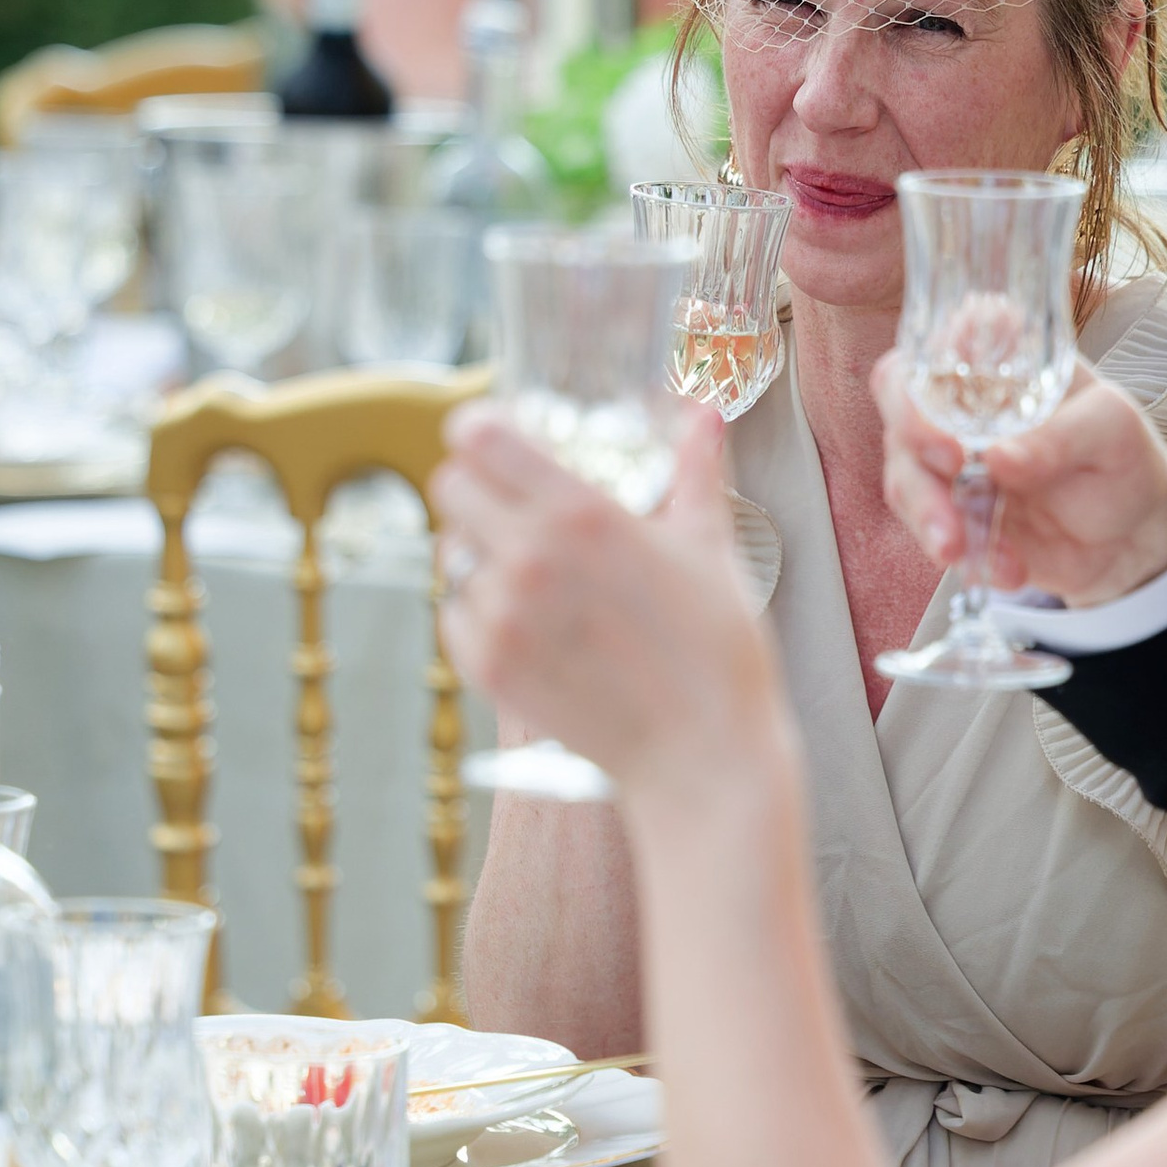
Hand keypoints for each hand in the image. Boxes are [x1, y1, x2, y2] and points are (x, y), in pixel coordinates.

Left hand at [436, 403, 781, 809]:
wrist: (703, 753)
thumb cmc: (716, 648)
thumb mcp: (710, 543)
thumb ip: (698, 468)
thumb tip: (704, 413)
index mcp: (580, 512)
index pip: (479, 438)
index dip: (480, 430)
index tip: (495, 438)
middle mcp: (529, 558)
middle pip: (450, 489)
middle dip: (476, 488)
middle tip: (509, 504)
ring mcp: (502, 617)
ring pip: (450, 556)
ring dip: (479, 553)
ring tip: (527, 571)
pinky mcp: (488, 670)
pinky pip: (454, 616)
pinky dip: (477, 612)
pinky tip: (525, 620)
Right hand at [872, 354, 1166, 605]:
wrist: (1129, 535)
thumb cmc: (1121, 457)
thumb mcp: (1113, 429)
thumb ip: (1064, 436)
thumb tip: (999, 459)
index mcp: (998, 358)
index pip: (938, 342)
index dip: (925, 376)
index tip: (950, 427)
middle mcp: (961, 401)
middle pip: (900, 405)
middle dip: (915, 447)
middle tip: (952, 475)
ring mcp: (947, 459)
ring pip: (904, 475)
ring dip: (931, 516)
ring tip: (965, 550)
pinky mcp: (948, 511)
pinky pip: (930, 530)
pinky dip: (965, 555)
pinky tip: (1006, 568)